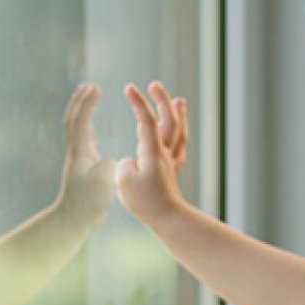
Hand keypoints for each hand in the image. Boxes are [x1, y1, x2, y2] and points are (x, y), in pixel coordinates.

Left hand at [58, 83, 115, 220]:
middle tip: (88, 86)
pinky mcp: (80, 167)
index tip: (95, 88)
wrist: (72, 220)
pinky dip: (85, 127)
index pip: (81, 121)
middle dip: (79, 101)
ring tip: (89, 100)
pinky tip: (92, 129)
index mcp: (80, 152)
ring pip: (74, 128)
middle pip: (72, 119)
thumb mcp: (100, 186)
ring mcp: (76, 158)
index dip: (87, 103)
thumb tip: (108, 160)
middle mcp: (76, 152)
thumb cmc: (88, 204)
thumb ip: (105, 169)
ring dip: (80, 112)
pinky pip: (81, 140)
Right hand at [115, 80, 189, 224]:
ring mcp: (172, 161)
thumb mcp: (124, 181)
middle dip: (162, 100)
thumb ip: (125, 165)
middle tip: (154, 85)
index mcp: (153, 152)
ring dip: (179, 114)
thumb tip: (132, 161)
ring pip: (179, 132)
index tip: (129, 87)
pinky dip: (180, 135)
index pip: (146, 120)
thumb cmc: (144, 202)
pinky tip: (178, 132)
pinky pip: (180, 147)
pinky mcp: (173, 171)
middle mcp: (166, 153)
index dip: (138, 102)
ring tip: (179, 100)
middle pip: (169, 120)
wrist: (167, 219)